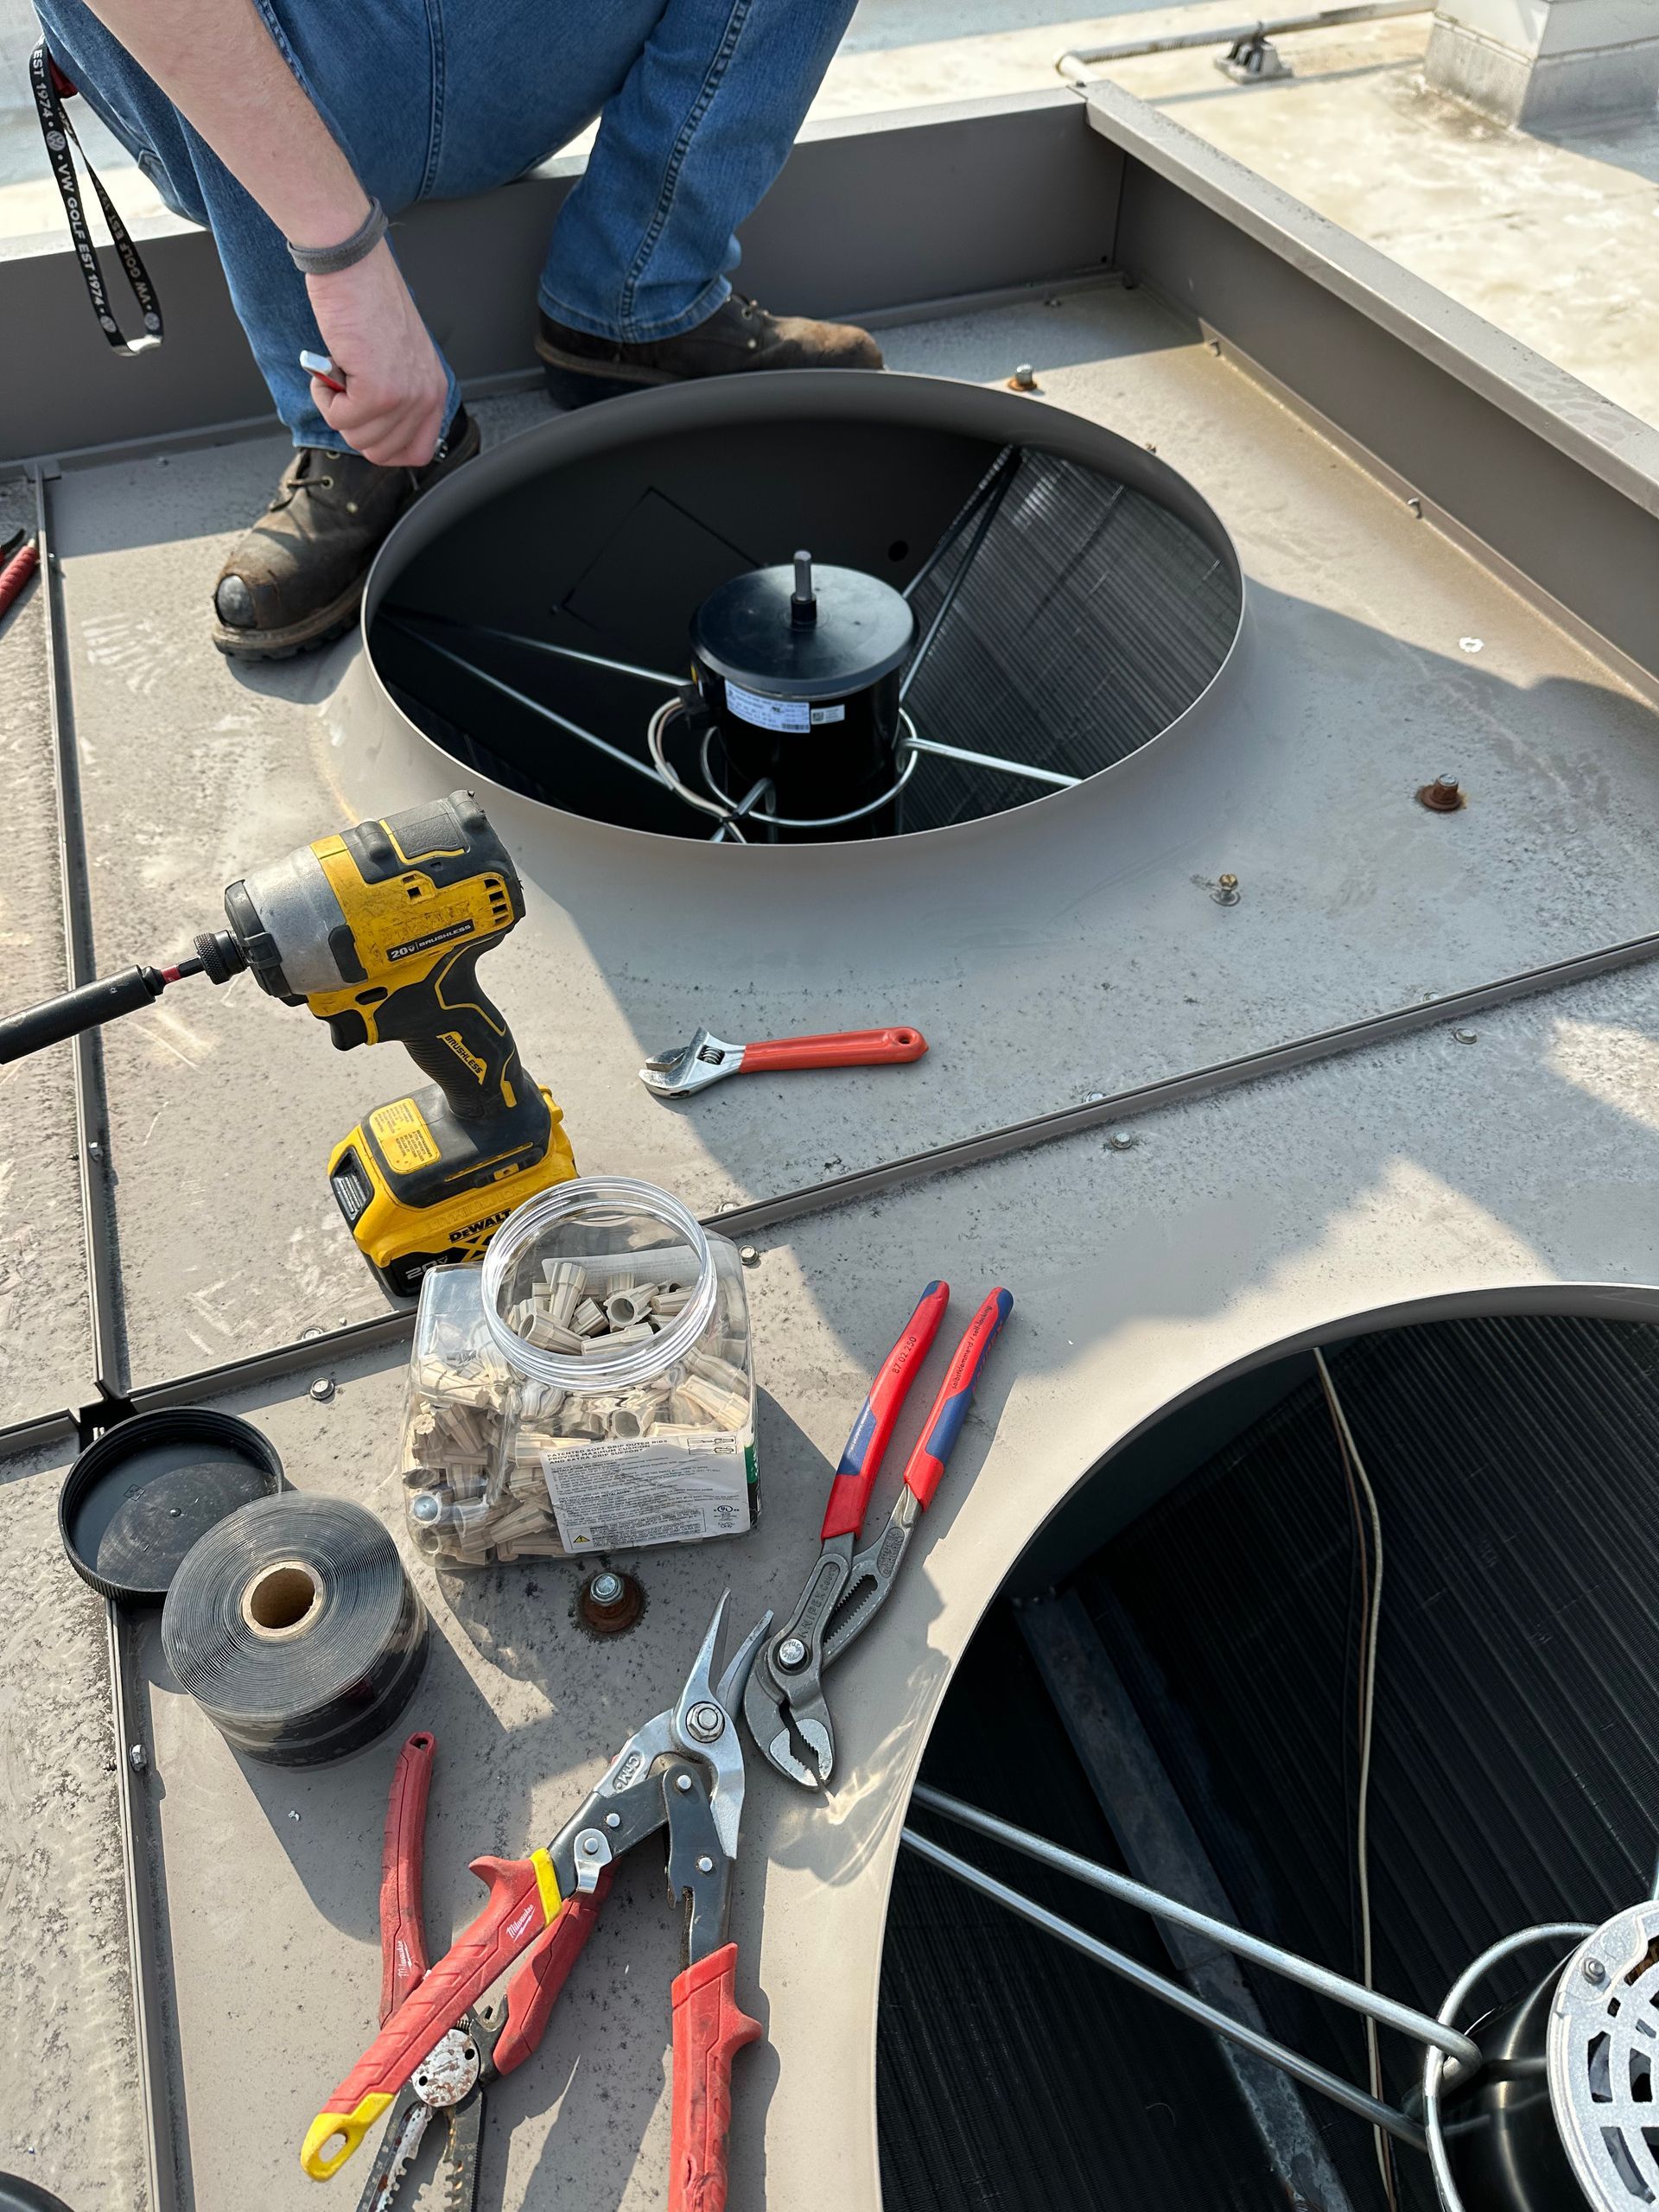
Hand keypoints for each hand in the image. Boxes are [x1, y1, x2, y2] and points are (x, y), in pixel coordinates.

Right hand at [305, 240, 447, 466]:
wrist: (352, 264)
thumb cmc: (366, 299)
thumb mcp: (395, 357)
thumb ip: (395, 394)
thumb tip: (375, 427)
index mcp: (433, 389)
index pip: (417, 452)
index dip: (382, 446)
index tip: (363, 424)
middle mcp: (426, 396)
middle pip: (382, 452)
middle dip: (352, 426)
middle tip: (343, 391)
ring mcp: (405, 396)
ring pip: (359, 438)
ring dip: (336, 411)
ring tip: (337, 375)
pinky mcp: (379, 391)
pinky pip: (341, 419)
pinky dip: (325, 400)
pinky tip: (327, 371)